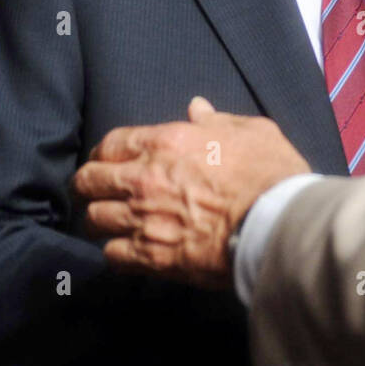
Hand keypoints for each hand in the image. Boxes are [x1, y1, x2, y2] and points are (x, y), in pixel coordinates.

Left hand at [74, 97, 310, 288]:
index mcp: (166, 142)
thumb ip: (218, 120)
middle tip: (102, 191)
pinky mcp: (150, 257)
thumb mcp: (252, 131)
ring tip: (114, 223)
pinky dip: (117, 252)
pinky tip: (129, 249)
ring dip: (102, 219)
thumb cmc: (270, 173)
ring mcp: (143, 219)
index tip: (110, 161)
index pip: (109, 144)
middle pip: (88, 181)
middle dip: (91, 185)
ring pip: (94, 219)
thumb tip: (197, 108)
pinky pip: (111, 255)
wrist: (277, 223)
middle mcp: (143, 179)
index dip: (105, 153)